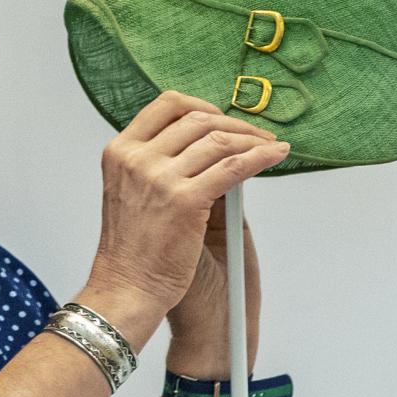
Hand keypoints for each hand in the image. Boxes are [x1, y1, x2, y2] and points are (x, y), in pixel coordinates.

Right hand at [78, 91, 286, 343]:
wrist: (127, 290)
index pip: (165, 106)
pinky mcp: (185, 201)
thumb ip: (163, 165)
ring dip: (251, 139)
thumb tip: (212, 145)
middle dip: (233, 124)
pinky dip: (261, 157)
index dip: (200, 105)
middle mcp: (136, 159)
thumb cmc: (134, 251)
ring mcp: (159, 178)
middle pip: (197, 120)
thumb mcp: (135, 193)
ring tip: (269, 146)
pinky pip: (234, 168)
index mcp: (120, 152)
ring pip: (218, 140)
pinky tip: (276, 155)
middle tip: (256, 135)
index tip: (221, 117)